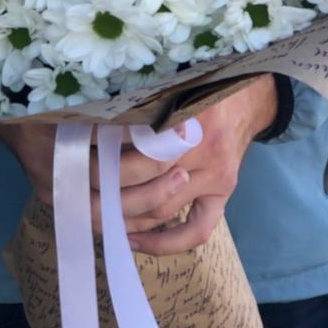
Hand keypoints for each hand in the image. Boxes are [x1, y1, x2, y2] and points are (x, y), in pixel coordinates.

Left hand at [0, 74, 276, 255]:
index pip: (138, 155)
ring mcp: (216, 176)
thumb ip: (141, 103)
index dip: (105, 164)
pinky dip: (165, 242)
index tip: (77, 161)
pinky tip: (134, 240)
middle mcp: (204, 151)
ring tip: (96, 213)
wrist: (250, 95)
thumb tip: (89, 118)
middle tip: (77, 192)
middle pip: (147, 185)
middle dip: (107, 193)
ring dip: (126, 215)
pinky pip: (197, 230)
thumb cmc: (201, 85)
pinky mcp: (224, 193)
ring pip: (163, 209)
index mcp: (189, 119)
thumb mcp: (173, 84)